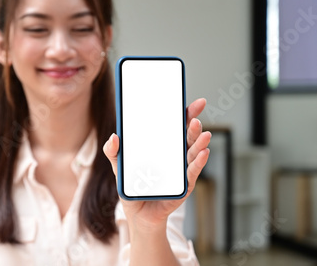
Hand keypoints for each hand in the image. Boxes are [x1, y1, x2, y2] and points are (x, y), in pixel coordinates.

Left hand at [103, 98, 210, 231]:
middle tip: (195, 115)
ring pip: (193, 151)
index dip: (185, 114)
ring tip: (203, 132)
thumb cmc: (132, 188)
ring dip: (199, 141)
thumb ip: (112, 152)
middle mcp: (176, 155)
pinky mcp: (184, 185)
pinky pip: (192, 172)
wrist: (138, 214)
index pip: (175, 126)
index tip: (193, 103)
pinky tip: (204, 152)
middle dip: (193, 123)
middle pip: (187, 136)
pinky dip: (199, 162)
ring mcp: (181, 169)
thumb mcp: (119, 167)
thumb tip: (113, 137)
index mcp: (163, 147)